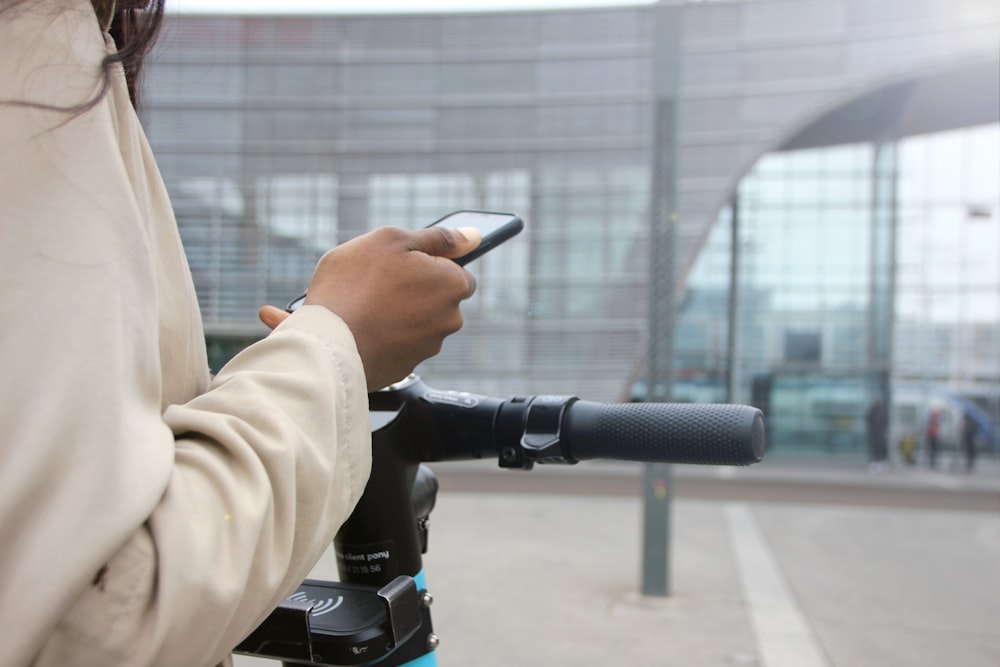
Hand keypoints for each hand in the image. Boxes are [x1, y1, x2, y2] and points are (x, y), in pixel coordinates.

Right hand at [263, 226, 480, 391]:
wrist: (328, 343)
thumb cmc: (355, 286)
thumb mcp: (392, 240)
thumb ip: (437, 237)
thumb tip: (473, 236)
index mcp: (452, 285)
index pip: (458, 272)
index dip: (429, 264)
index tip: (402, 264)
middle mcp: (449, 320)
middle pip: (436, 298)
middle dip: (413, 289)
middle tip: (377, 282)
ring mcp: (427, 347)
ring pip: (416, 322)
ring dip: (397, 312)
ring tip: (362, 305)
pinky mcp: (405, 367)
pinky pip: (397, 344)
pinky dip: (383, 335)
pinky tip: (359, 326)